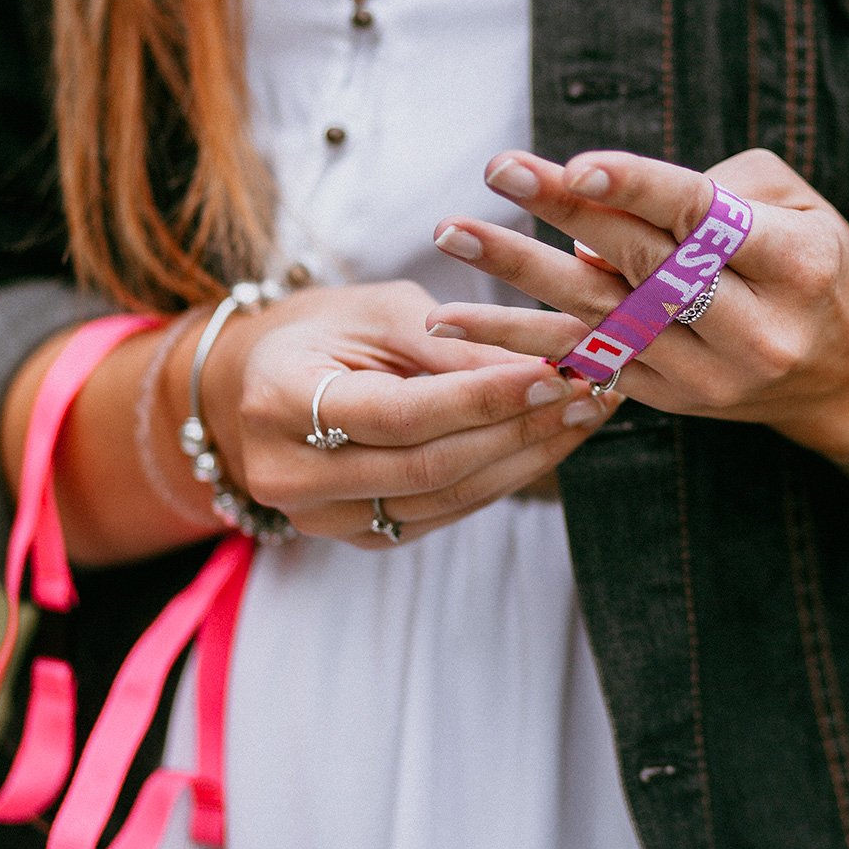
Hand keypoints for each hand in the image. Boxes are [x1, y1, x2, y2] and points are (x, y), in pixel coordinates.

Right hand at [194, 280, 617, 547]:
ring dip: (525, 459)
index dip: (482, 399)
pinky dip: (501, 479)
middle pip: (428, 467)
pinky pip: (443, 514)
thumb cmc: (322, 330)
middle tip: (591, 392)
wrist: (258, 385)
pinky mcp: (357, 537)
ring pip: (444, 500)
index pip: (400, 413)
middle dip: (520, 431)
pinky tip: (547, 443)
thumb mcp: (377, 311)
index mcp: (280, 400)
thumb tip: (538, 367)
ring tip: (585, 415)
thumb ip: (449, 343)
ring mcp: (321, 518)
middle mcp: (290, 474)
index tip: (554, 373)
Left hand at [430, 148, 848, 459]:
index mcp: (797, 264)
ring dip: (517, 275)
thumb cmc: (816, 261)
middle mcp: (754, 327)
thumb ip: (707, 193)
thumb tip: (603, 214)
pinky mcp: (668, 397)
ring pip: (598, 318)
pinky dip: (516, 340)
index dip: (636, 190)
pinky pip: (583, 362)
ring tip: (453, 233)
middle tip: (498, 169)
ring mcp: (708, 373)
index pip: (704, 217)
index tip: (574, 167)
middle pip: (642, 262)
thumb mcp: (795, 204)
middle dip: (563, 212)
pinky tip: (453, 324)